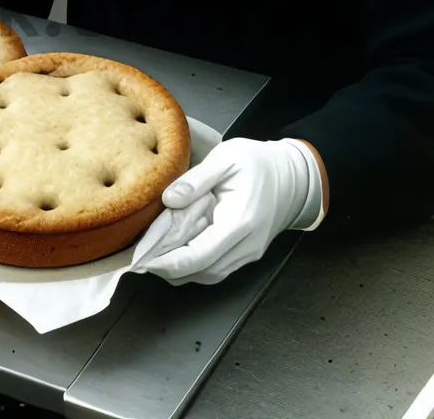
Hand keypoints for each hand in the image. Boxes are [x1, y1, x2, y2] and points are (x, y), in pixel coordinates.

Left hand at [143, 138, 321, 285]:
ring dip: (181, 270)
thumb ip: (196, 180)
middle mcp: (247, 246)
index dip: (169, 262)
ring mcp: (249, 252)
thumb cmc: (258, 162)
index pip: (201, 256)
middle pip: (203, 272)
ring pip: (210, 275)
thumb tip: (168, 199)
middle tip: (139, 258)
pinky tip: (175, 253)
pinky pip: (218, 267)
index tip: (144, 259)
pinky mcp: (247, 252)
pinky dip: (195, 266)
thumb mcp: (226, 158)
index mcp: (241, 222)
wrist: (293, 175)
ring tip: (152, 256)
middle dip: (169, 270)